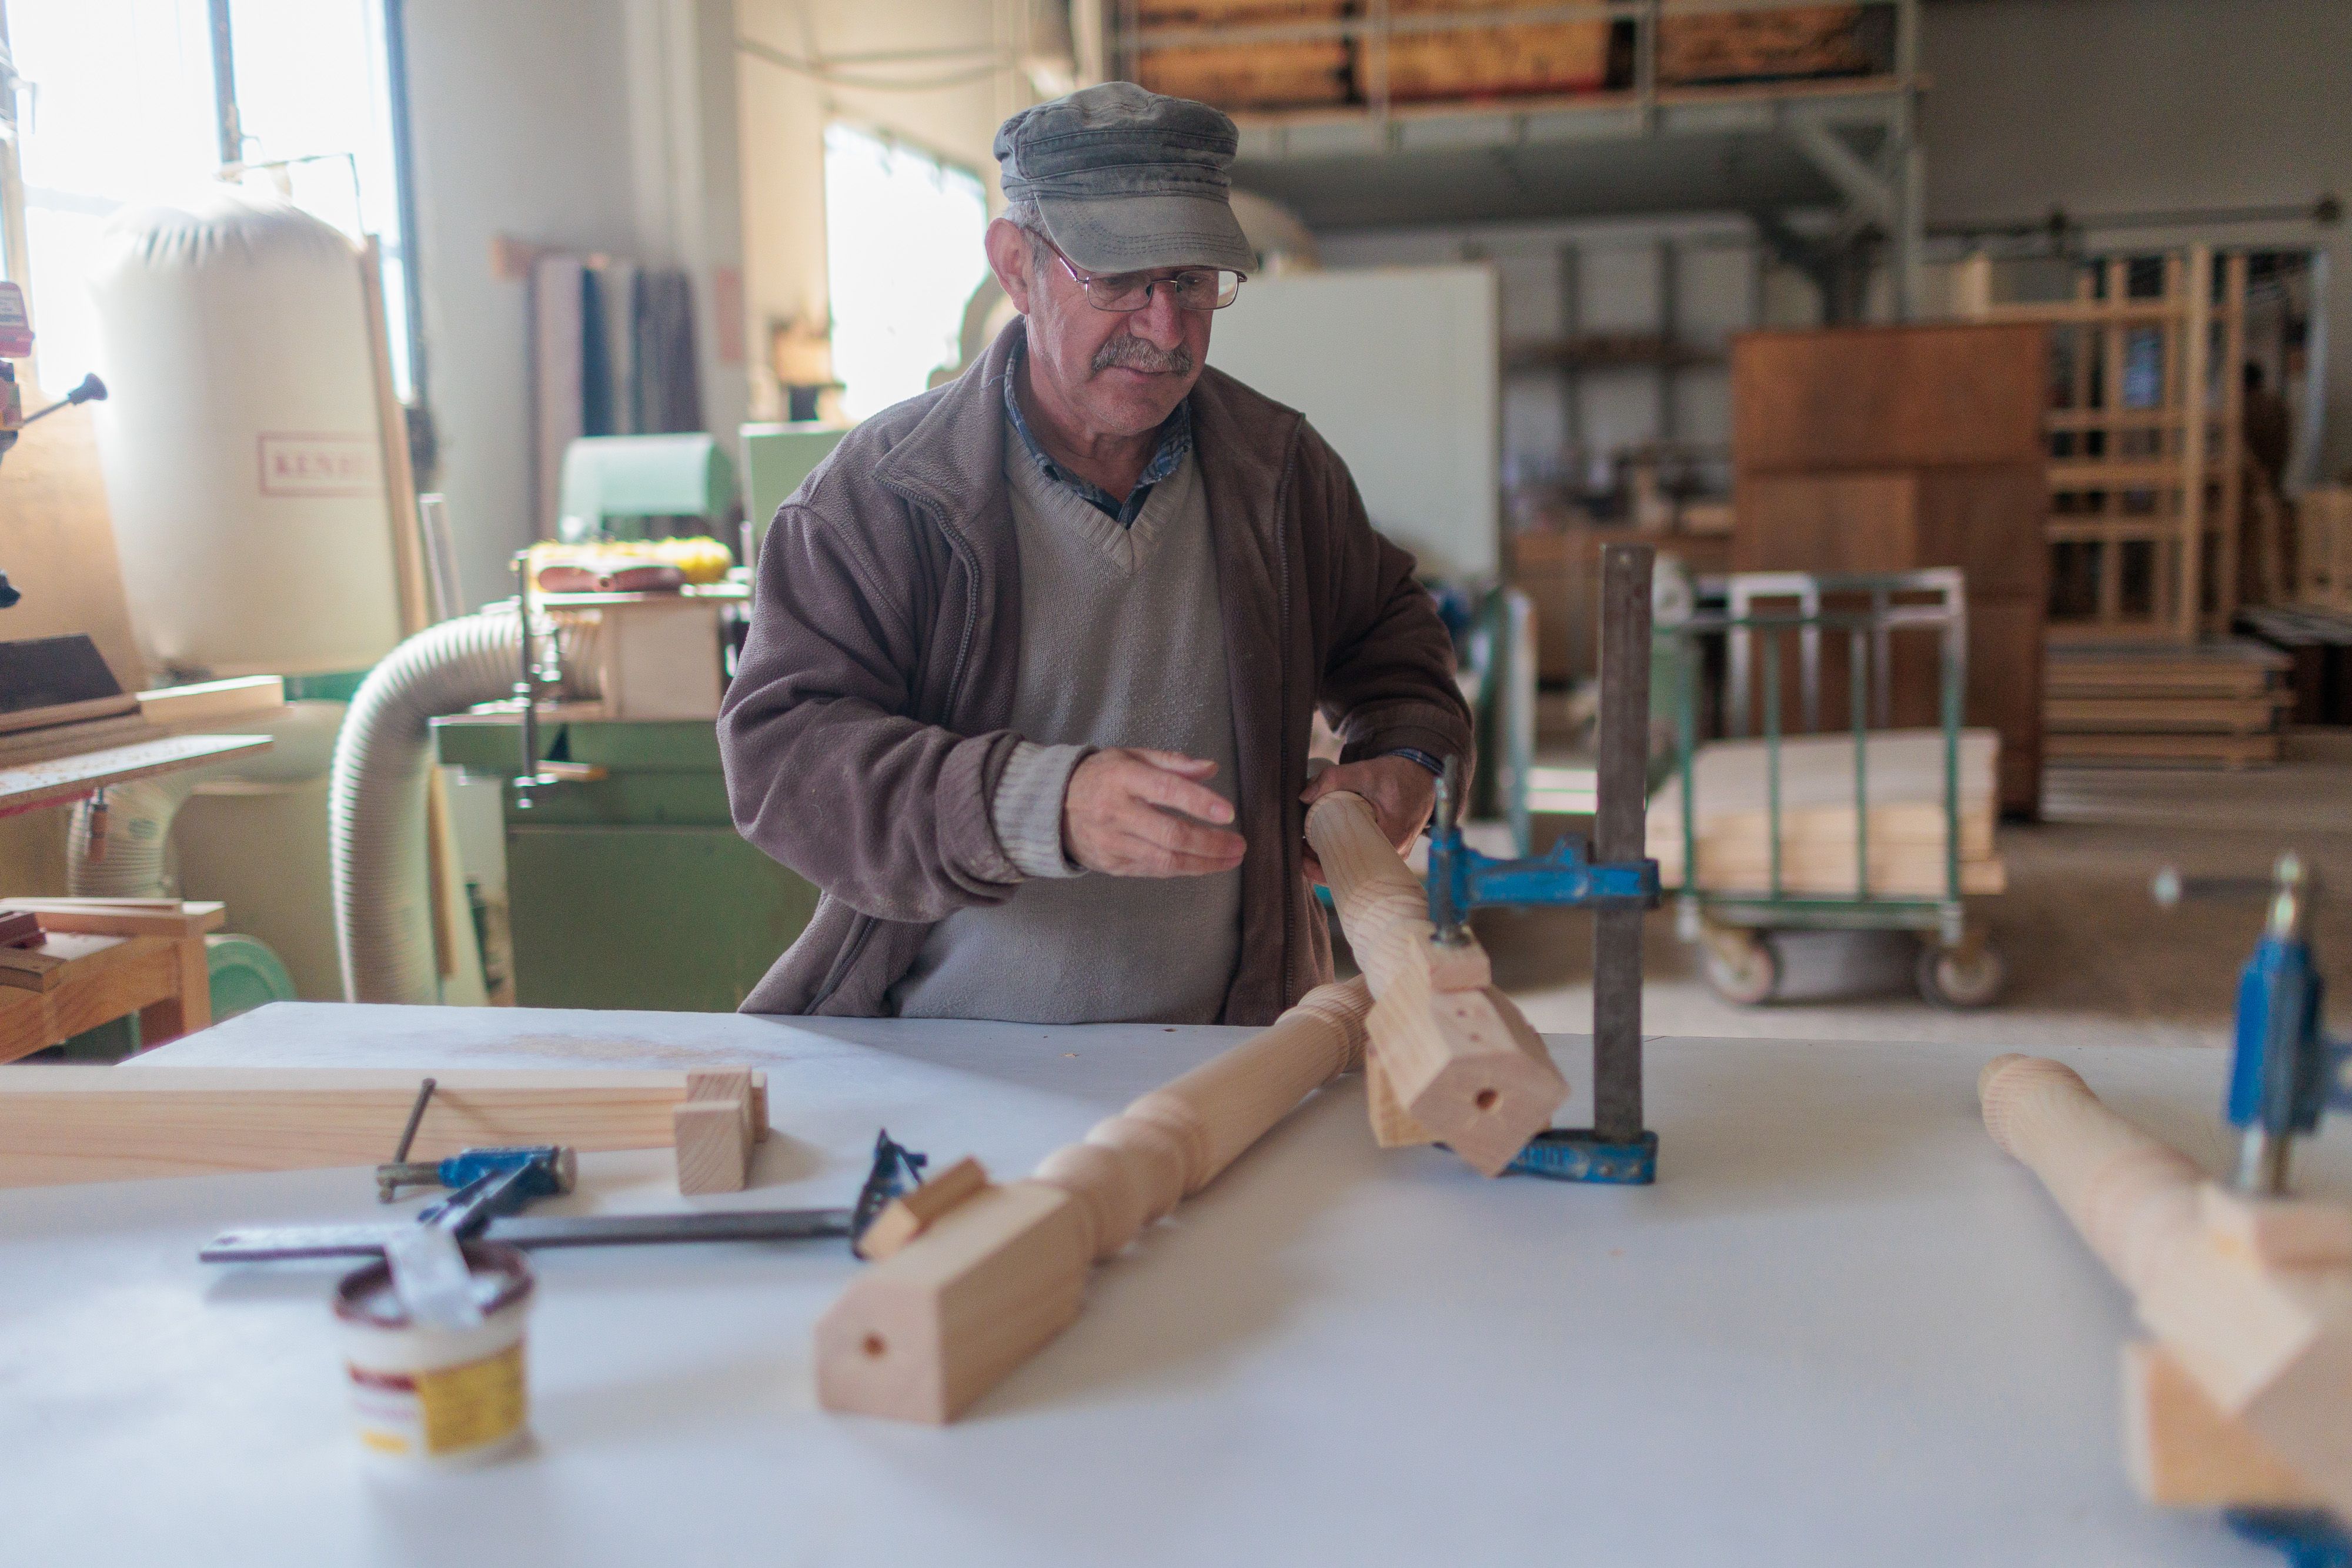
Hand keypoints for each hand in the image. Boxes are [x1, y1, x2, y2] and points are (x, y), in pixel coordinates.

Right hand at [1063, 748, 1246, 877]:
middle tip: (1239, 844)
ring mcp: (1112, 842)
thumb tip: (1211, 768)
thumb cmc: (1101, 776)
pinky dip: (1183, 869)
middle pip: (1170, 834)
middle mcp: (1116, 812)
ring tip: (1231, 859)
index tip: (1227, 812)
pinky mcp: (1112, 864)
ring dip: (1204, 863)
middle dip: (1210, 843)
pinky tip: (1204, 864)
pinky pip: (1154, 870)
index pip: (1166, 790)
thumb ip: (1172, 762)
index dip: (1199, 802)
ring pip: (1165, 860)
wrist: (1052, 806)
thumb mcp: (1131, 757)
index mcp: (1122, 777)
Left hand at [1299, 755, 1437, 886]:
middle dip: (1322, 864)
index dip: (1323, 870)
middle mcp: (1395, 855)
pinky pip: (1365, 860)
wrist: (1423, 773)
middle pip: (1352, 873)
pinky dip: (1345, 854)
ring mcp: (1394, 855)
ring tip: (1308, 846)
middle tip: (1300, 849)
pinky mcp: (1390, 850)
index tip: (1301, 857)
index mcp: (1392, 841)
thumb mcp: (1365, 771)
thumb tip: (1303, 797)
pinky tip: (1326, 846)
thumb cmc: (1399, 774)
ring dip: (1333, 859)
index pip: (1353, 871)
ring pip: (1358, 867)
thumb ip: (1333, 778)